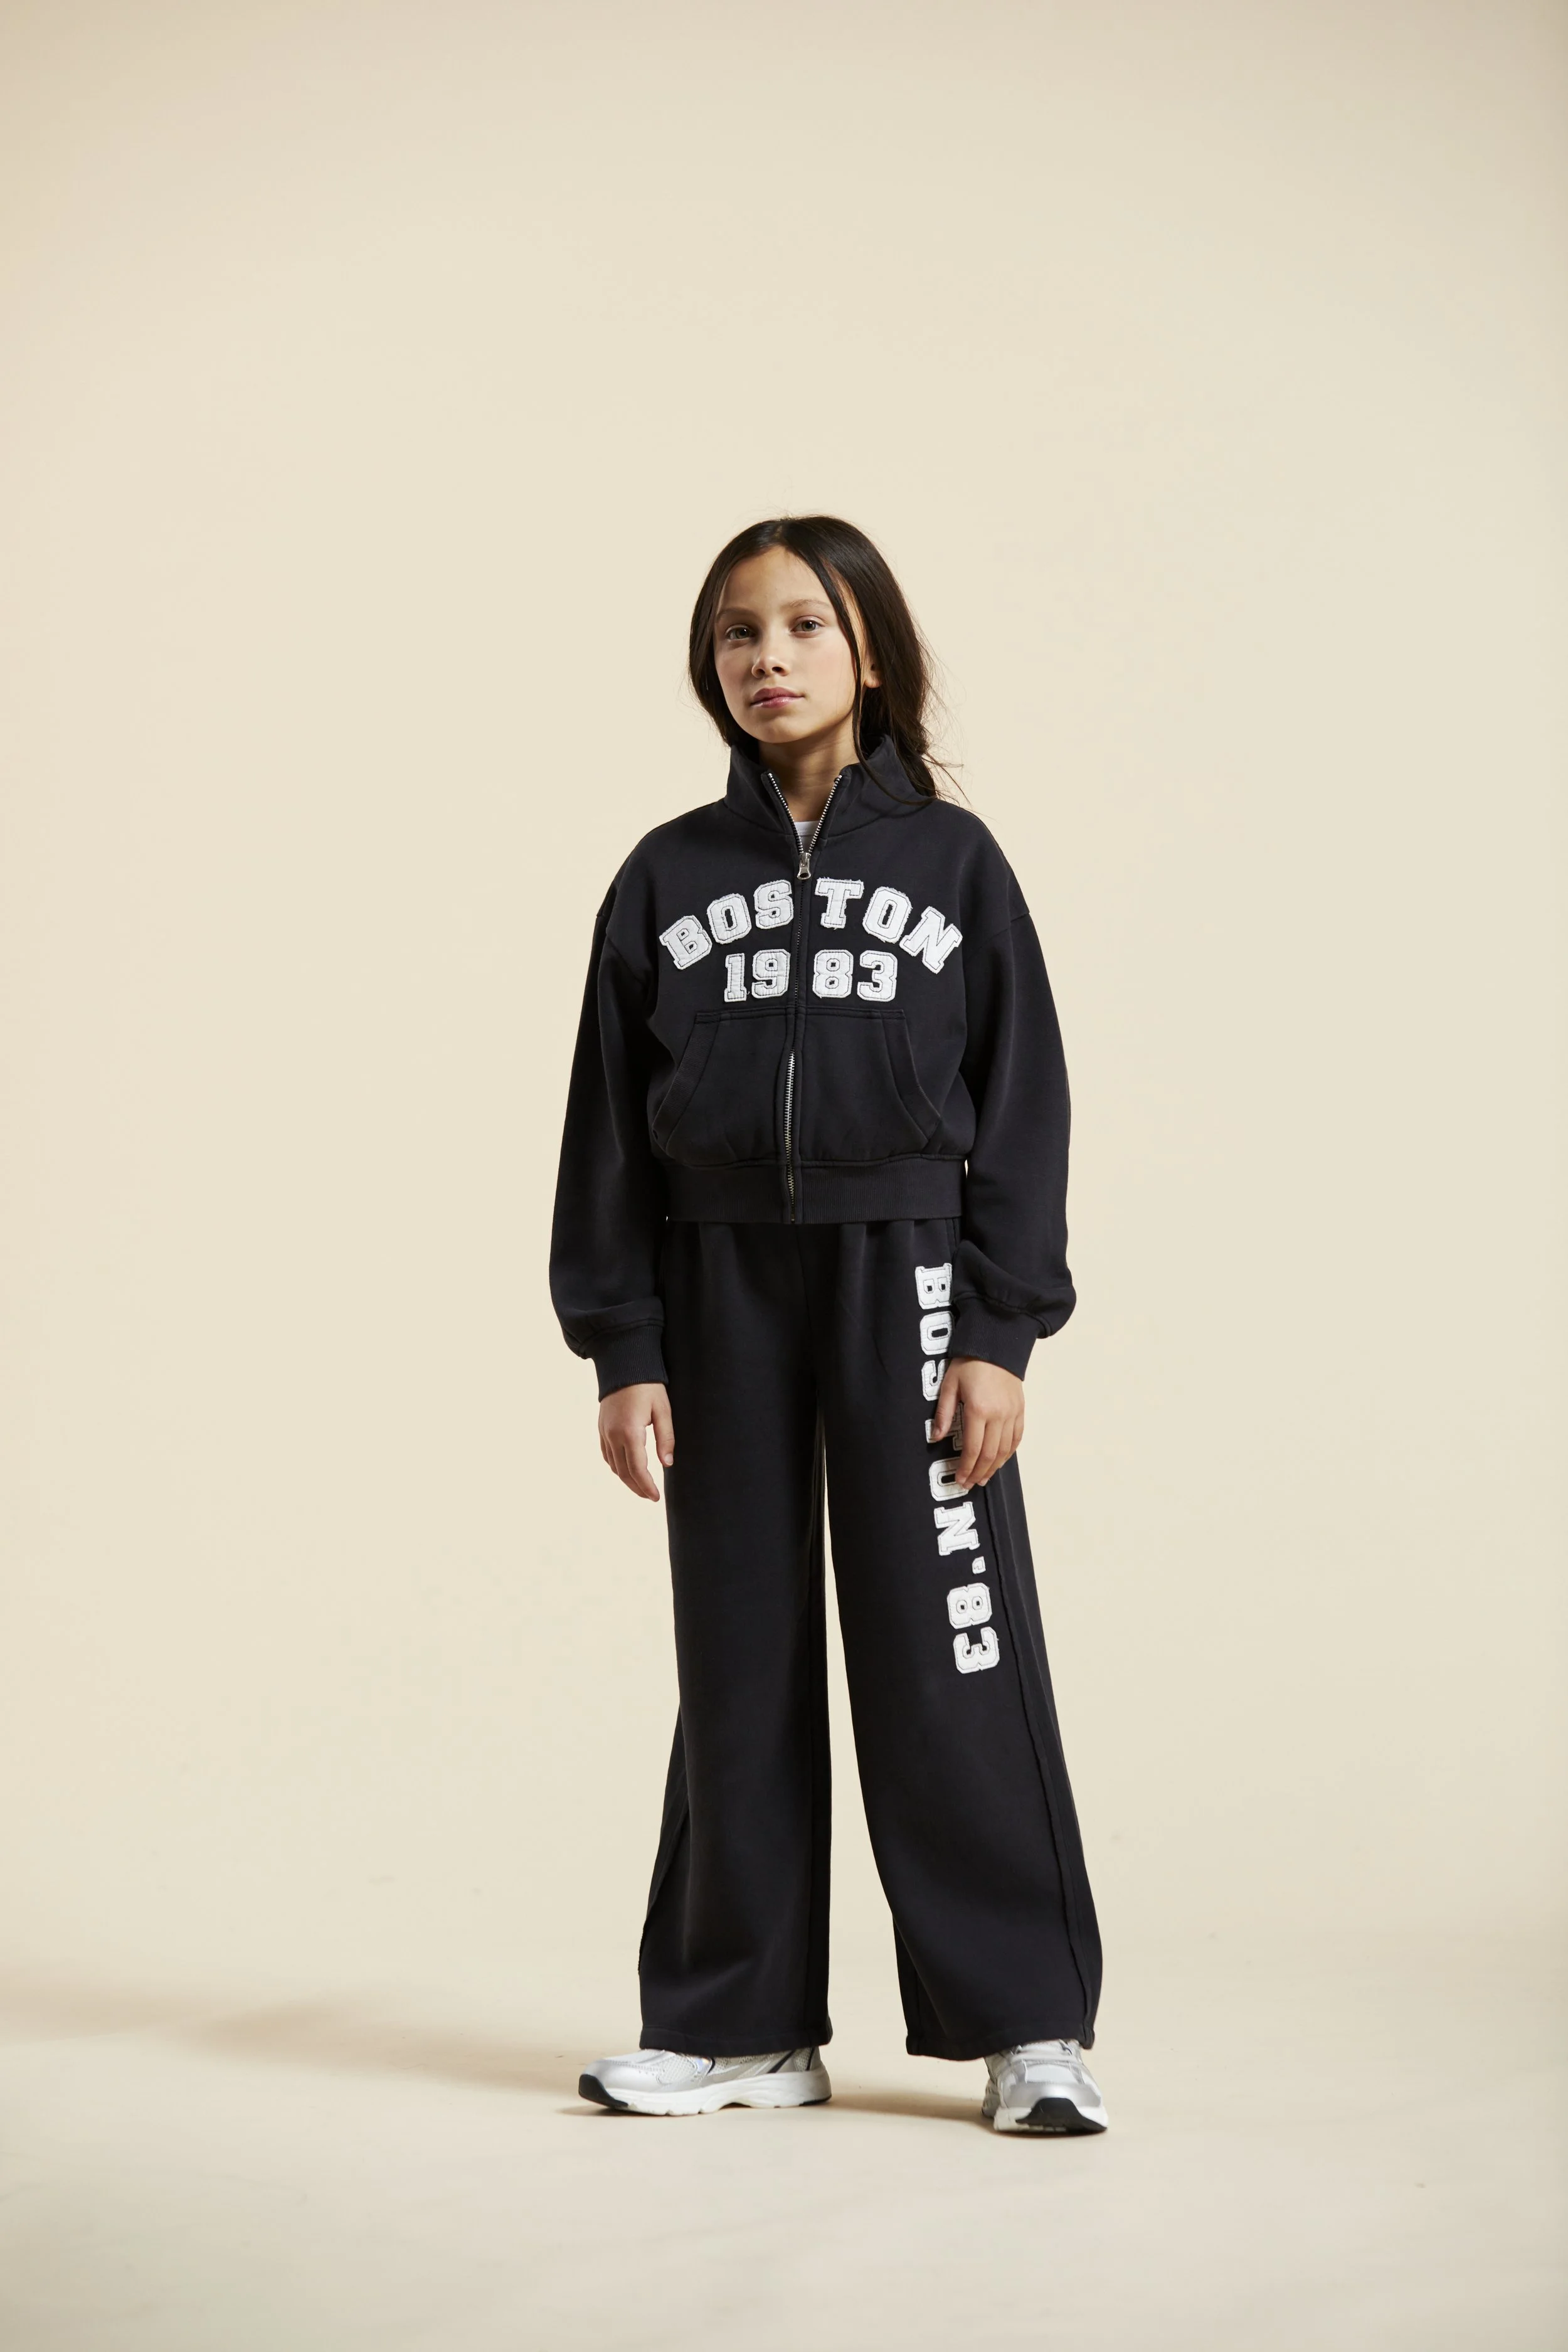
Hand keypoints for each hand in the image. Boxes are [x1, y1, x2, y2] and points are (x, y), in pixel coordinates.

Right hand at [598, 1382, 673, 1500]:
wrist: (624, 1364)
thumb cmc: (648, 1385)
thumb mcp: (663, 1410)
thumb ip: (666, 1438)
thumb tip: (667, 1464)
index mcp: (630, 1431)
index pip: (637, 1469)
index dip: (646, 1486)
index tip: (656, 1497)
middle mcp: (613, 1434)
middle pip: (623, 1472)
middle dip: (637, 1487)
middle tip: (650, 1496)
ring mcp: (604, 1432)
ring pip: (613, 1465)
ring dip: (626, 1479)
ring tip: (641, 1487)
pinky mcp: (601, 1428)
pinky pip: (607, 1454)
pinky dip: (616, 1467)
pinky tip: (626, 1470)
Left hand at [931, 1357, 1024, 1489]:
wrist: (996, 1343)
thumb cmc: (970, 1362)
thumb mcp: (950, 1384)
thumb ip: (944, 1413)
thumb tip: (936, 1437)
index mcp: (978, 1409)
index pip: (972, 1449)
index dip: (966, 1468)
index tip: (960, 1479)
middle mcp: (998, 1415)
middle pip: (989, 1454)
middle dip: (979, 1472)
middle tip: (970, 1484)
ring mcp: (1012, 1413)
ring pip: (1005, 1450)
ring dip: (994, 1467)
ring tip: (983, 1478)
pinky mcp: (1020, 1410)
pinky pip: (1017, 1438)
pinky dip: (1009, 1453)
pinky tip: (1000, 1461)